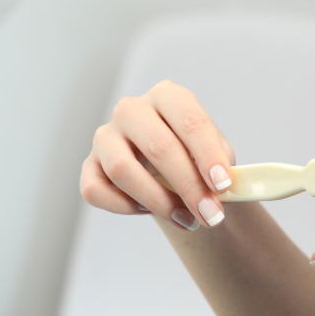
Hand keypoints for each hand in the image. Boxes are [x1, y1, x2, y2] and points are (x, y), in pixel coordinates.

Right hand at [81, 81, 236, 231]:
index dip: (208, 154)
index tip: (224, 185)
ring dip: (158, 201)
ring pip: (122, 169)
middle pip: (158, 146)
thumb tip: (224, 186)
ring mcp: (105, 137)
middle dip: (188, 186)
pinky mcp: (89, 165)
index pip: (189, 121)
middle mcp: (131, 110)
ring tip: (186, 219)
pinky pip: (96, 190)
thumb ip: (220, 165)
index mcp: (167, 97)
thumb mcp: (216, 155)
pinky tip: (148, 210)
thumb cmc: (195, 159)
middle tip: (211, 215)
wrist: (172, 173)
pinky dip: (125, 206)